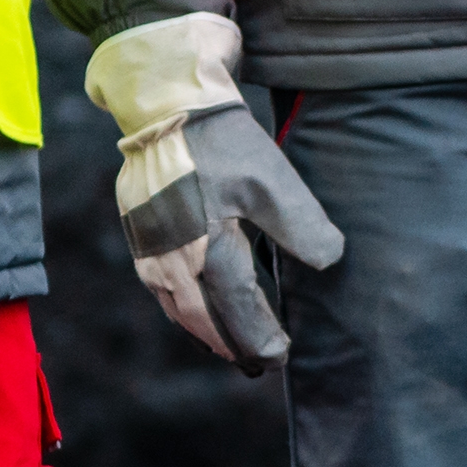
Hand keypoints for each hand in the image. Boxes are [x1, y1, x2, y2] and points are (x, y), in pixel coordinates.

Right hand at [84, 15, 344, 371]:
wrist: (162, 100)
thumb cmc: (220, 137)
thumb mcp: (273, 179)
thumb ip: (302, 226)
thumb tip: (328, 262)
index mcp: (207, 250)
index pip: (237, 312)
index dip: (260, 338)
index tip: (280, 355)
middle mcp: (172, 259)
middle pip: (203, 320)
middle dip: (232, 346)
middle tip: (256, 365)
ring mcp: (149, 248)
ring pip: (178, 307)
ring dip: (205, 330)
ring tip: (229, 345)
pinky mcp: (139, 232)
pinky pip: (161, 286)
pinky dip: (183, 305)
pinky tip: (196, 302)